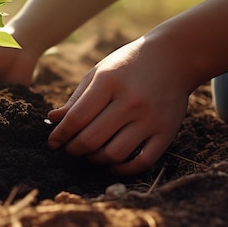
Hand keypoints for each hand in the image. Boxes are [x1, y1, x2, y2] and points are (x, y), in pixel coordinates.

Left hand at [46, 35, 194, 174]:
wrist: (174, 57)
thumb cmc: (129, 65)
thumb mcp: (99, 72)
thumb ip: (77, 98)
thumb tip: (53, 120)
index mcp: (109, 82)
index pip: (77, 118)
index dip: (60, 135)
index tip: (53, 142)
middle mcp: (131, 101)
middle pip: (92, 139)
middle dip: (74, 149)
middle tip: (70, 149)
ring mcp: (151, 118)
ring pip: (114, 154)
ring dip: (95, 160)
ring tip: (90, 154)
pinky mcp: (167, 131)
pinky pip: (143, 162)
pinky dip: (124, 169)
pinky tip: (113, 165)